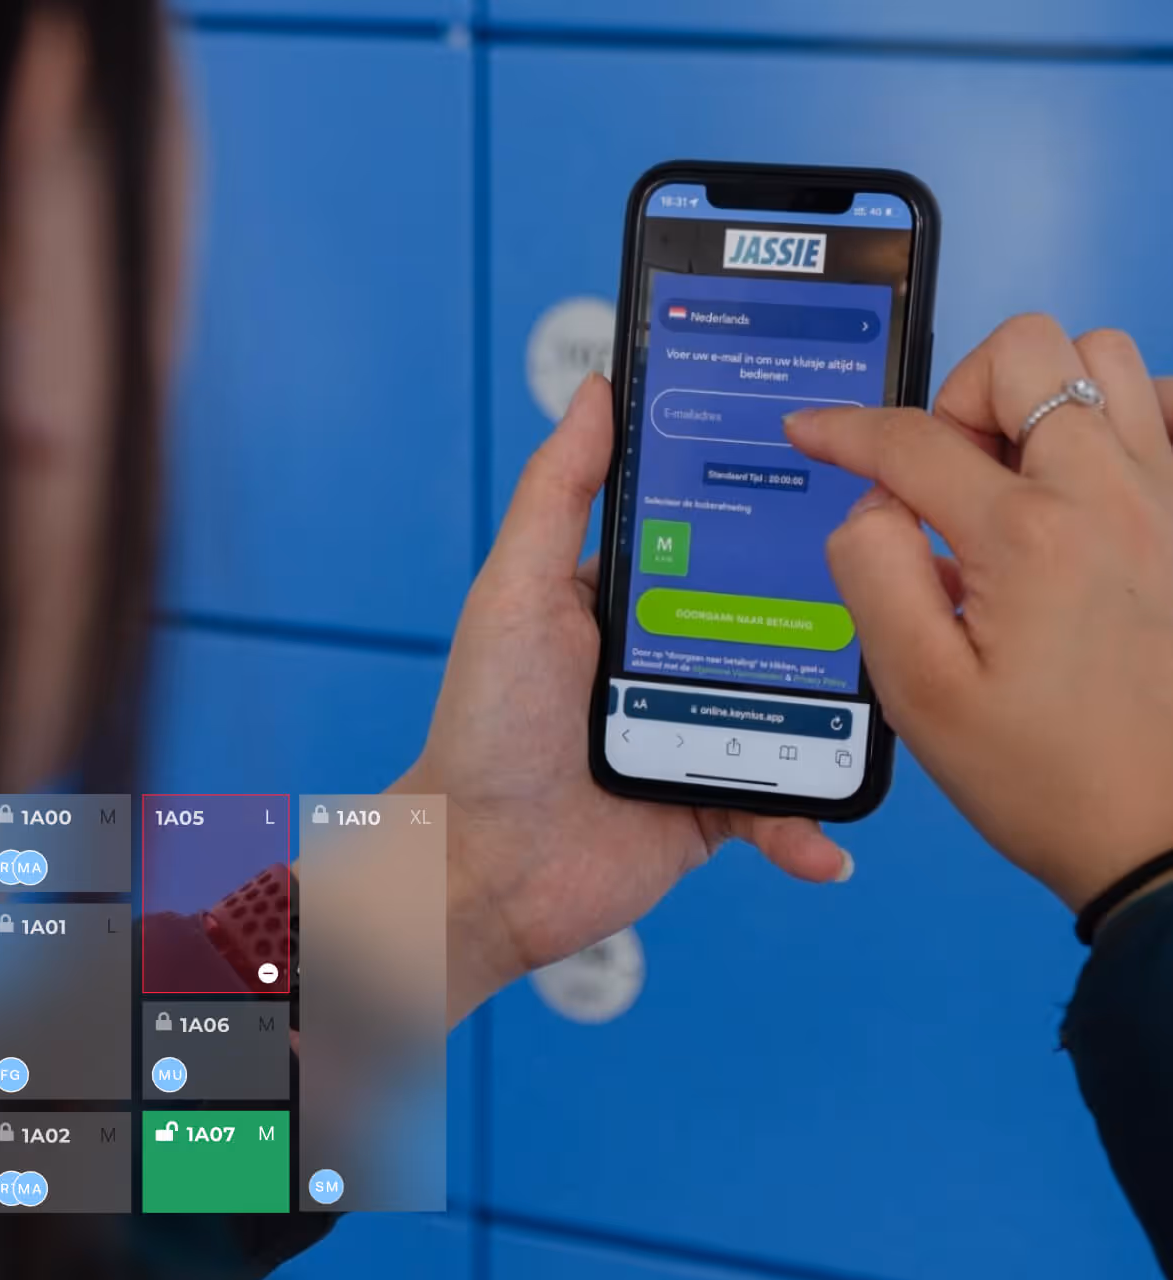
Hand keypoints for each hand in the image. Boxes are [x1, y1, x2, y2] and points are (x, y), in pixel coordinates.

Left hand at [397, 374, 851, 1025]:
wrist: (486, 866)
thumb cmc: (489, 724)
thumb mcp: (517, 592)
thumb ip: (559, 494)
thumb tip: (598, 391)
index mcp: (632, 601)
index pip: (715, 536)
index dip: (768, 502)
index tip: (835, 465)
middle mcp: (673, 659)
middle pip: (772, 615)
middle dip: (835, 603)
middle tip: (906, 574)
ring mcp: (701, 730)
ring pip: (797, 708)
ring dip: (844, 714)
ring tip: (898, 696)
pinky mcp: (716, 804)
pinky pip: (783, 806)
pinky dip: (807, 826)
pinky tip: (826, 845)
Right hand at [785, 316, 1172, 914]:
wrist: (1160, 833)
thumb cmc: (1040, 775)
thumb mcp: (916, 689)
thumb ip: (873, 571)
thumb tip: (873, 504)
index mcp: (1027, 537)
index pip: (912, 441)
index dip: (845, 429)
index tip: (811, 430)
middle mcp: (1110, 495)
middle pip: (1023, 353)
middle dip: (957, 397)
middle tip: (940, 476)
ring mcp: (1167, 499)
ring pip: (1103, 358)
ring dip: (1038, 396)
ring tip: (1009, 475)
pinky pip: (1164, 408)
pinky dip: (1114, 416)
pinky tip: (1079, 482)